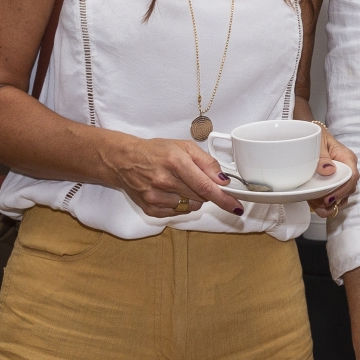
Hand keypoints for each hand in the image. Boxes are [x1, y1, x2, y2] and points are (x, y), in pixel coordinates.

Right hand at [104, 134, 239, 219]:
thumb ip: (207, 162)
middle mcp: (164, 181)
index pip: (205, 186)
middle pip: (201, 197)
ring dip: (193, 198)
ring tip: (180, 184)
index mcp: (175, 162)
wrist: (123, 160)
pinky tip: (171, 192)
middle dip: (206, 191)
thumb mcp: (184, 146)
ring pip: (191, 207)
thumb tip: (223, 179)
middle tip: (196, 180)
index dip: (224, 198)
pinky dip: (180, 204)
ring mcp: (156, 198)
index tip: (236, 206)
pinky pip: (178, 213)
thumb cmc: (155, 151)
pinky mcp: (150, 209)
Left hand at [313, 124, 358, 212]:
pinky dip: (327, 204)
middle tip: (319, 206)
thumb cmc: (318, 137)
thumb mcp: (318, 143)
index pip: (352, 176)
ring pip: (343, 195)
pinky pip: (336, 196)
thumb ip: (323, 156)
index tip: (328, 199)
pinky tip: (316, 206)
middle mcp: (348, 169)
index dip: (342, 190)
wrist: (313, 135)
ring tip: (317, 209)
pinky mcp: (335, 182)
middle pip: (349, 189)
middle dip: (335, 200)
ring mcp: (342, 176)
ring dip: (331, 205)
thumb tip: (329, 170)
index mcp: (347, 158)